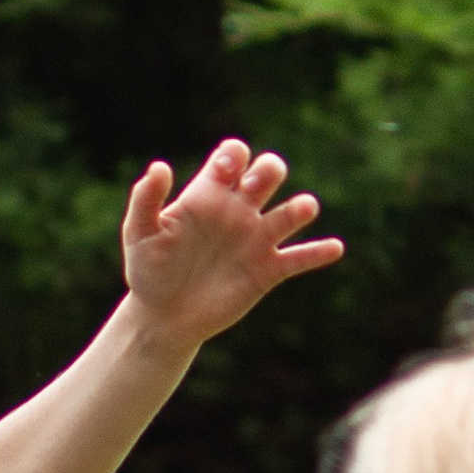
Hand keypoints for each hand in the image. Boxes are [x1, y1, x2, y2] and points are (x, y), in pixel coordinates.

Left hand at [119, 141, 339, 352]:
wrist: (162, 316)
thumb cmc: (147, 271)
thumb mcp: (139, 234)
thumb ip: (146, 200)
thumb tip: (160, 166)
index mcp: (208, 195)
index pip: (233, 156)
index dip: (235, 156)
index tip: (226, 174)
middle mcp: (237, 211)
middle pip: (268, 173)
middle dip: (269, 170)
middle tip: (254, 189)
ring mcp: (255, 240)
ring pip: (291, 212)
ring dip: (301, 207)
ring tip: (302, 209)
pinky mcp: (267, 271)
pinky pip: (299, 258)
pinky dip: (318, 252)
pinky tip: (334, 248)